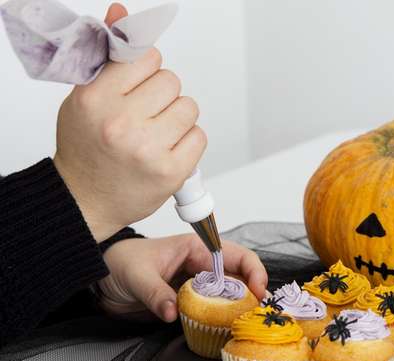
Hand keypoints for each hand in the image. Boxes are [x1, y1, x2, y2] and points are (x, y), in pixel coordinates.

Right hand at [53, 3, 205, 241]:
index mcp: (97, 99)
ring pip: (189, 107)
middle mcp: (122, 123)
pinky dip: (188, 141)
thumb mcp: (86, 95)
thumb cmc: (87, 147)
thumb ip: (109, 56)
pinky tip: (168, 149)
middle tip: (146, 114)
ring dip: (178, 118)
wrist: (85, 199)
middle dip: (163, 95)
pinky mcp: (171, 172)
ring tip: (157, 133)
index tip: (138, 84)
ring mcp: (149, 149)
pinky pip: (199, 136)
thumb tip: (123, 13)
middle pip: (171, 81)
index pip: (146, 57)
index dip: (146, 69)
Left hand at [97, 235, 267, 321]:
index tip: (257, 292)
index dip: (253, 272)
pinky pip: (213, 310)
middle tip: (256, 314)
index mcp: (196, 249)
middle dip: (251, 295)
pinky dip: (221, 320)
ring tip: (244, 323)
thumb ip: (155, 293)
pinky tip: (225, 329)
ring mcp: (198, 285)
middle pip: (239, 278)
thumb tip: (172, 311)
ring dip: (238, 309)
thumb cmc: (119, 264)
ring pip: (229, 296)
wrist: (101, 280)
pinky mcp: (191, 303)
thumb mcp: (136, 276)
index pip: (236, 256)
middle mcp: (202, 266)